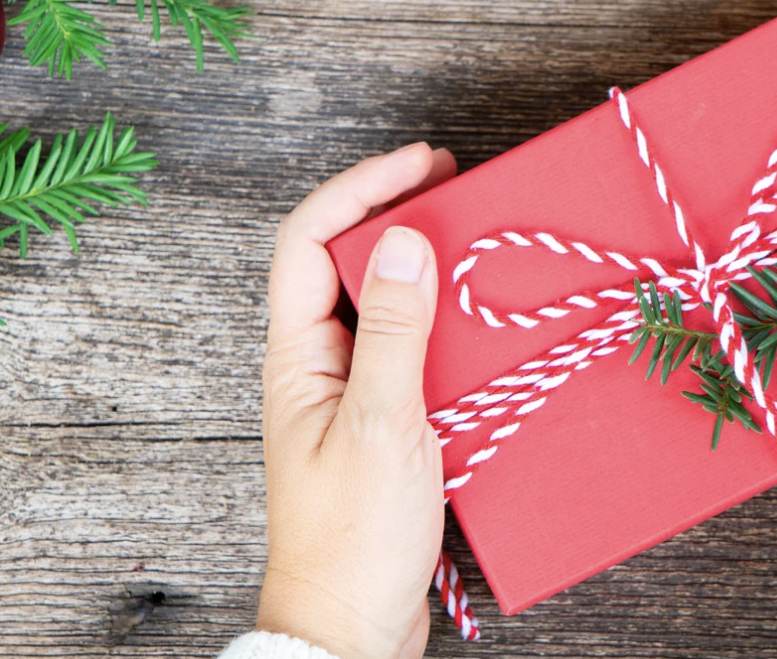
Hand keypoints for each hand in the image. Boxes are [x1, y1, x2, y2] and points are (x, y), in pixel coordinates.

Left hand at [258, 143, 456, 658]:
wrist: (350, 627)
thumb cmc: (353, 539)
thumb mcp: (382, 426)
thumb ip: (395, 333)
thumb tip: (407, 242)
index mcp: (297, 357)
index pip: (311, 241)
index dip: (361, 189)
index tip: (422, 164)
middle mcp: (318, 365)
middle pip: (345, 260)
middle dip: (395, 212)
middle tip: (454, 183)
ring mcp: (350, 392)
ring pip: (381, 302)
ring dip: (422, 264)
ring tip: (473, 237)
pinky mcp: (384, 421)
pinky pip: (408, 347)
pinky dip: (441, 320)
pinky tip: (478, 318)